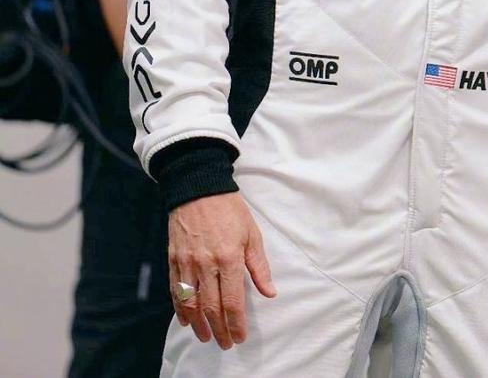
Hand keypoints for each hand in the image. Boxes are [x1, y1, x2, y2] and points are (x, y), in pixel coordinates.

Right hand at [168, 191, 276, 348]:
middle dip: (219, 330)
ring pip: (191, 304)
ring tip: (206, 337)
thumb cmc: (229, 210)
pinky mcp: (174, 259)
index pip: (232, 302)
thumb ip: (259, 267)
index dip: (236, 324)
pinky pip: (176, 291)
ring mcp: (187, 263)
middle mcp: (206, 264)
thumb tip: (269, 292)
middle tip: (225, 343)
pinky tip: (187, 319)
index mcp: (229, 258)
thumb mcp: (251, 234)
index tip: (239, 337)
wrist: (198, 188)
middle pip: (211, 308)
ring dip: (198, 325)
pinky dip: (181, 308)